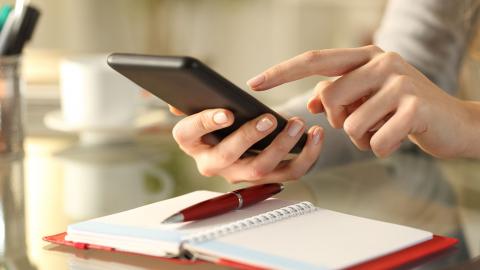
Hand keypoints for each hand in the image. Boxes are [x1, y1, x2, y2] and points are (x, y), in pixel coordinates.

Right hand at [168, 106, 323, 182]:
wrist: (233, 140)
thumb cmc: (215, 120)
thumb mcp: (198, 108)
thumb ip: (189, 102)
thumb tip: (175, 100)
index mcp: (191, 142)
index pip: (190, 133)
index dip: (206, 123)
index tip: (226, 113)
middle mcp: (213, 163)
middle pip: (230, 156)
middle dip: (250, 137)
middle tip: (269, 119)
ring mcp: (240, 173)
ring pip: (262, 168)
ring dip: (283, 147)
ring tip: (298, 124)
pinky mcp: (266, 177)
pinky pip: (288, 172)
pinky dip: (306, 156)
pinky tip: (315, 135)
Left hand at [247, 45, 479, 157]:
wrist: (455, 122)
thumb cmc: (404, 109)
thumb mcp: (369, 97)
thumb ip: (339, 94)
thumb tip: (311, 101)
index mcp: (366, 56)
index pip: (314, 61)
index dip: (282, 72)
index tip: (254, 82)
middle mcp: (382, 62)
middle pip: (329, 97)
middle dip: (339, 120)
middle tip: (362, 121)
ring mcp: (400, 82)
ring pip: (350, 124)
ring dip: (363, 138)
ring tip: (384, 129)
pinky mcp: (414, 107)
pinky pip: (375, 141)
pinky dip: (381, 148)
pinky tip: (398, 138)